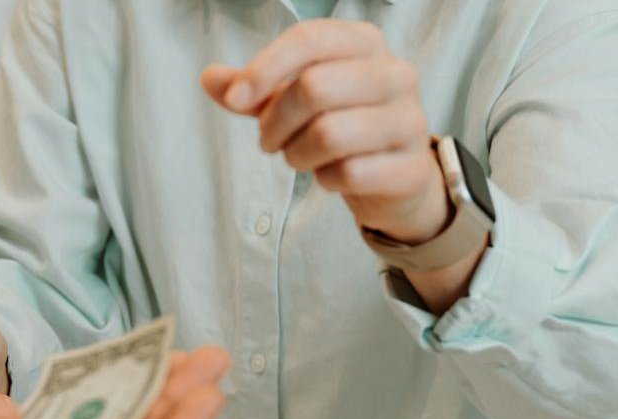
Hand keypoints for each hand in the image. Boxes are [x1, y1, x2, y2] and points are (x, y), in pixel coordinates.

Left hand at [201, 20, 448, 244]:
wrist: (397, 176)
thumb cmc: (342, 126)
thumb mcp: (294, 102)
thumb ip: (255, 91)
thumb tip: (209, 78)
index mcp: (363, 44)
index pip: (309, 39)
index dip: (265, 68)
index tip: (235, 99)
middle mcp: (394, 74)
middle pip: (313, 88)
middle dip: (276, 122)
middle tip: (269, 141)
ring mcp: (408, 119)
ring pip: (329, 134)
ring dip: (297, 155)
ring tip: (299, 158)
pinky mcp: (409, 165)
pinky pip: (348, 173)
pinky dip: (325, 180)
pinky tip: (331, 177)